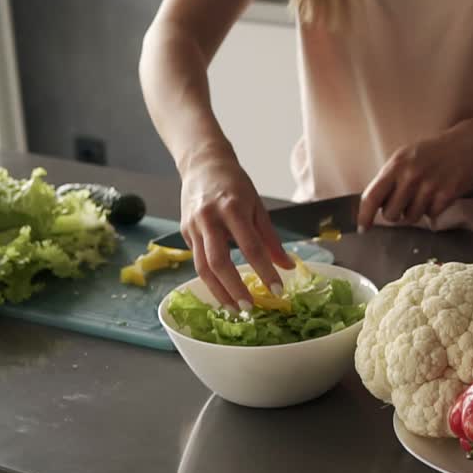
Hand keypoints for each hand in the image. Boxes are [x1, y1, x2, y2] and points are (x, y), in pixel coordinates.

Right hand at [179, 142, 292, 310]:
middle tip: (250, 307)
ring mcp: (193, 226)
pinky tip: (223, 292)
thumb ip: (271, 238)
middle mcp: (209, 218)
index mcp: (232, 208)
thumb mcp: (258, 206)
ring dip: (219, 291)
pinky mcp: (184, 233)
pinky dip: (211, 279)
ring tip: (234, 308)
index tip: (277, 290)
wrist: (202, 164)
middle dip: (235, 288)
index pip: (251, 247)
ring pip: (202, 267)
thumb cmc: (234, 184)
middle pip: (219, 262)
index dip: (265, 271)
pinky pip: (197, 261)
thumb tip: (288, 266)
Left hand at [357, 118, 472, 230]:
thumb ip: (389, 178)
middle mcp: (411, 176)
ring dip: (414, 212)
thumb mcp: (404, 157)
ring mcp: (429, 187)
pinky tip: (435, 195)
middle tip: (402, 204)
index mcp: (396, 165)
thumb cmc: (431, 152)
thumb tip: (375, 204)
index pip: (372, 196)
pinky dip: (431, 210)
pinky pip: (430, 216)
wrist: (464, 145)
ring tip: (421, 196)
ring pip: (411, 218)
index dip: (364, 216)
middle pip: (391, 214)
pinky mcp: (446, 196)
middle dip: (394, 214)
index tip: (363, 227)